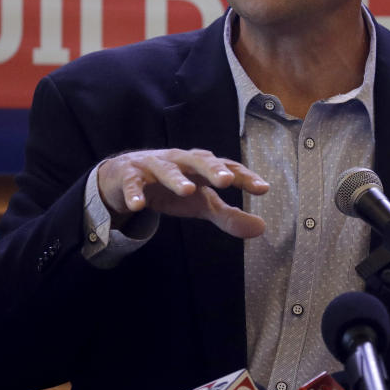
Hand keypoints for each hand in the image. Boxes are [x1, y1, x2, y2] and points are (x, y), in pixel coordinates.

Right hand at [97, 148, 267, 237]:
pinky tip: (138, 206)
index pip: (228, 168)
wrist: (126, 178)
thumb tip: (262, 228)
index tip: (263, 189)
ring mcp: (154, 165)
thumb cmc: (173, 188)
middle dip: (213, 169)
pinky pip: (132, 184)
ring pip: (167, 169)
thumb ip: (229, 215)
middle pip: (199, 160)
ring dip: (177, 178)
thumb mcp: (202, 203)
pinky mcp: (129, 175)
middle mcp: (181, 160)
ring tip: (188, 190)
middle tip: (226, 180)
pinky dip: (134, 193)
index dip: (245, 177)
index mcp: (202, 166)